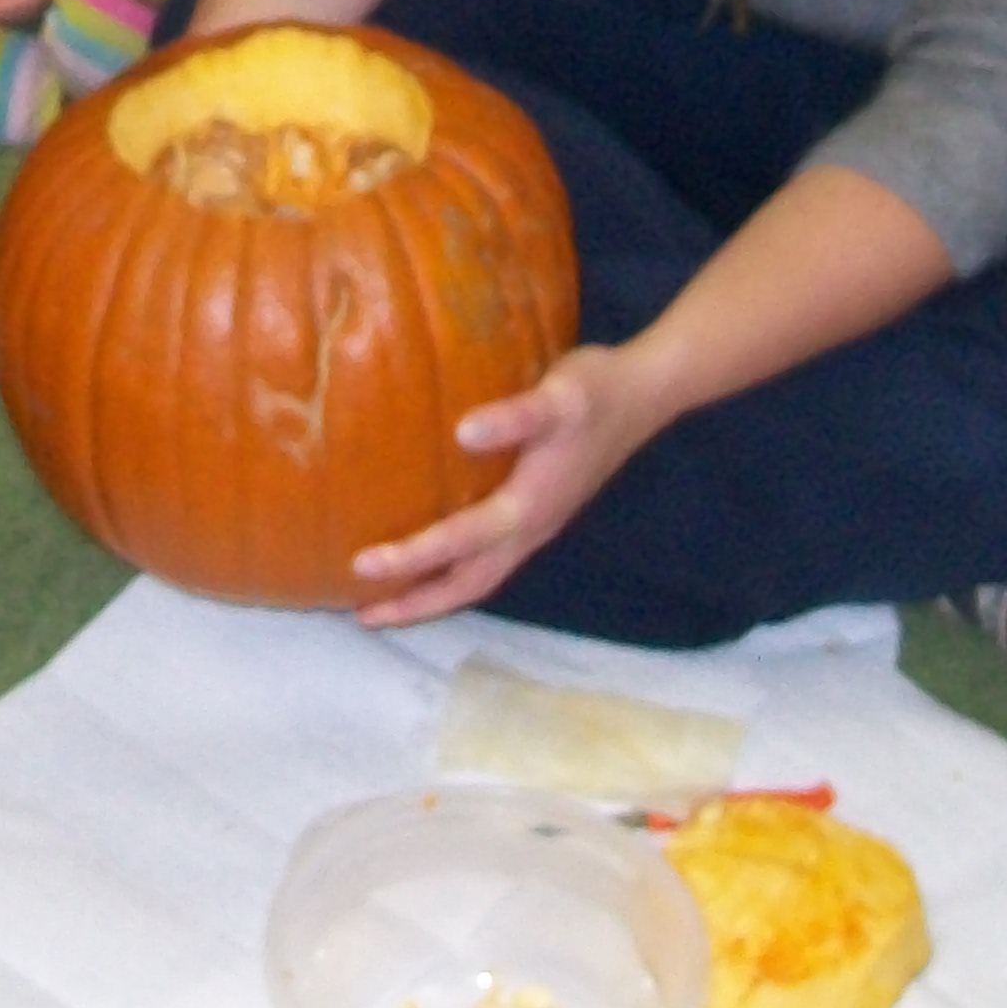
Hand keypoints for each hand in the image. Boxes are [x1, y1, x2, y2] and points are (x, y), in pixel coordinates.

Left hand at [347, 342, 668, 627]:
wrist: (644, 394)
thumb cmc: (596, 391)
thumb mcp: (557, 396)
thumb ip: (514, 417)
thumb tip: (464, 433)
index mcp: (528, 507)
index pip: (460, 542)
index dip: (411, 557)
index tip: (362, 565)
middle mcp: (530, 528)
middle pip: (468, 585)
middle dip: (417, 603)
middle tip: (364, 616)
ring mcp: (536, 525)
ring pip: (480, 576)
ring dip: (434, 593)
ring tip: (387, 602)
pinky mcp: (538, 512)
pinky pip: (489, 557)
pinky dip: (455, 569)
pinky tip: (433, 556)